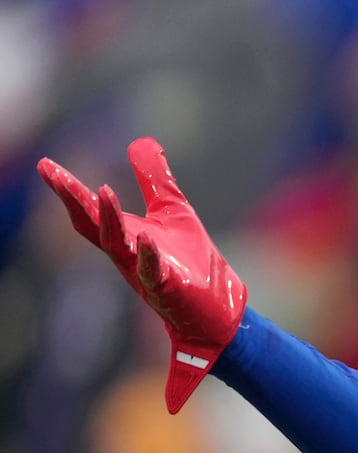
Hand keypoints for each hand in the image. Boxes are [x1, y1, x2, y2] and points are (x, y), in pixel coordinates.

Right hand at [38, 138, 245, 413]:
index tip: (46, 165)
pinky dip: (148, 255)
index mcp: (125, 235)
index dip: (68, 189)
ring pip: (117, 246)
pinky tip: (146, 237)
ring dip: (109, 220)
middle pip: (92, 225)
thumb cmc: (191, 261)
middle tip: (53, 174)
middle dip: (73, 200)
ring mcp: (143, 272)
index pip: (89, 210)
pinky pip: (152, 272)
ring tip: (103, 189)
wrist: (216, 309)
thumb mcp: (172, 210)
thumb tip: (140, 143)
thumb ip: (154, 180)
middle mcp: (126, 254)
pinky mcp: (167, 288)